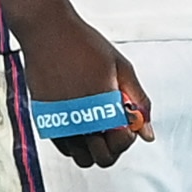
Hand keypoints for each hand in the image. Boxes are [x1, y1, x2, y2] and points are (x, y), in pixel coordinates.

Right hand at [18, 14, 155, 168]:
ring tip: (97, 124)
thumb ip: (138, 101)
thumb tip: (147, 133)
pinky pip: (64, 147)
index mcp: (103, 106)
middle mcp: (80, 119)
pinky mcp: (45, 119)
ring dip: (93, 147)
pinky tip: (81, 120)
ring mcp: (60, 122)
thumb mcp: (122, 68)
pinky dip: (76, 142)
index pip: (122, 143)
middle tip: (113, 126)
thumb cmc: (85, 45)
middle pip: (103, 159)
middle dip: (114, 146)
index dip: (129, 135)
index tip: (126, 121)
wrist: (48, 32)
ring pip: (82, 158)